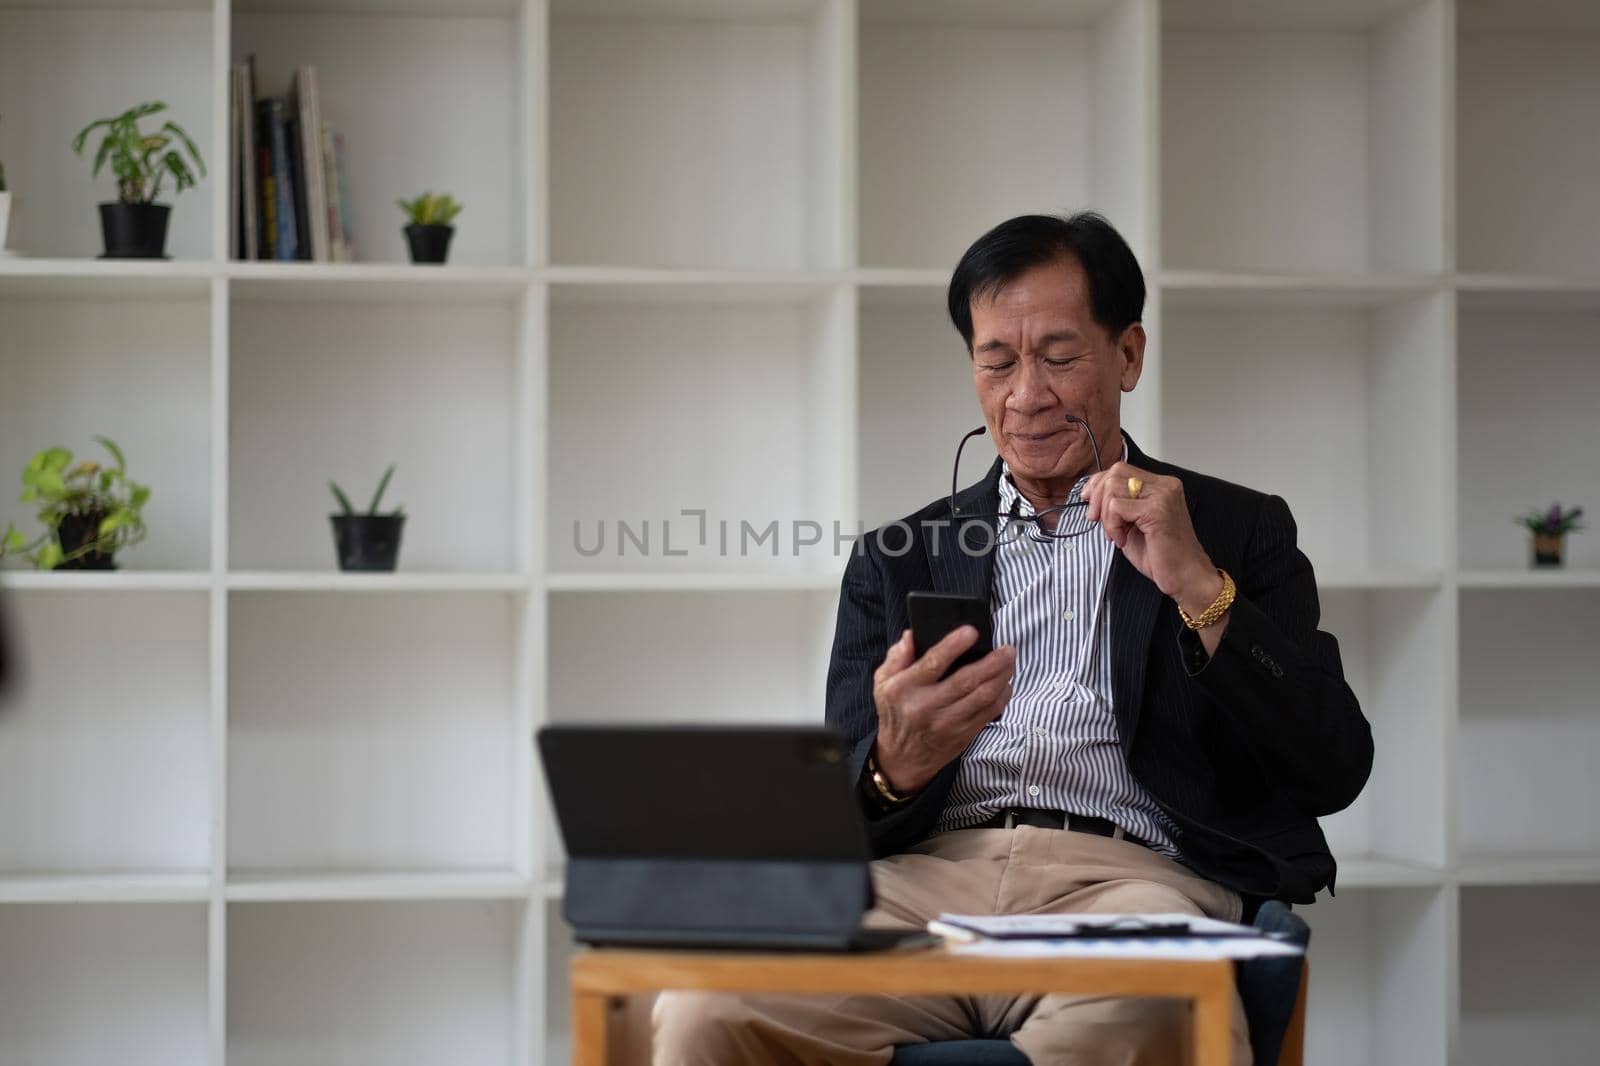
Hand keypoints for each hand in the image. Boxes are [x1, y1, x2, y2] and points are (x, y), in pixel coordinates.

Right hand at [872, 626, 1015, 793]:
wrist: (902, 759)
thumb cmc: (895, 713)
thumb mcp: (883, 682)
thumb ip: (897, 656)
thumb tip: (912, 634)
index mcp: (905, 689)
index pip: (932, 663)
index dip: (953, 646)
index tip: (972, 631)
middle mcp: (926, 706)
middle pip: (966, 681)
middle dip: (991, 662)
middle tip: (1007, 648)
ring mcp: (948, 723)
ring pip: (983, 697)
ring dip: (1001, 677)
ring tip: (1010, 660)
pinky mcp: (963, 734)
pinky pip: (989, 713)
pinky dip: (1002, 696)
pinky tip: (1006, 682)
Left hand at [1082, 462, 1222, 618]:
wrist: (1185, 577)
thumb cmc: (1161, 555)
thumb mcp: (1133, 523)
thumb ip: (1119, 505)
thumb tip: (1092, 495)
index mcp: (1161, 485)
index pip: (1121, 469)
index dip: (1099, 483)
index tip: (1088, 500)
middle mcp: (1165, 485)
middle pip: (1116, 472)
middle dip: (1098, 497)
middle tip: (1096, 520)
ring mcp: (1163, 495)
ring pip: (1113, 487)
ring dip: (1106, 515)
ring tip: (1116, 535)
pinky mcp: (1157, 510)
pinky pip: (1117, 507)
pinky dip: (1112, 525)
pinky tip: (1123, 540)